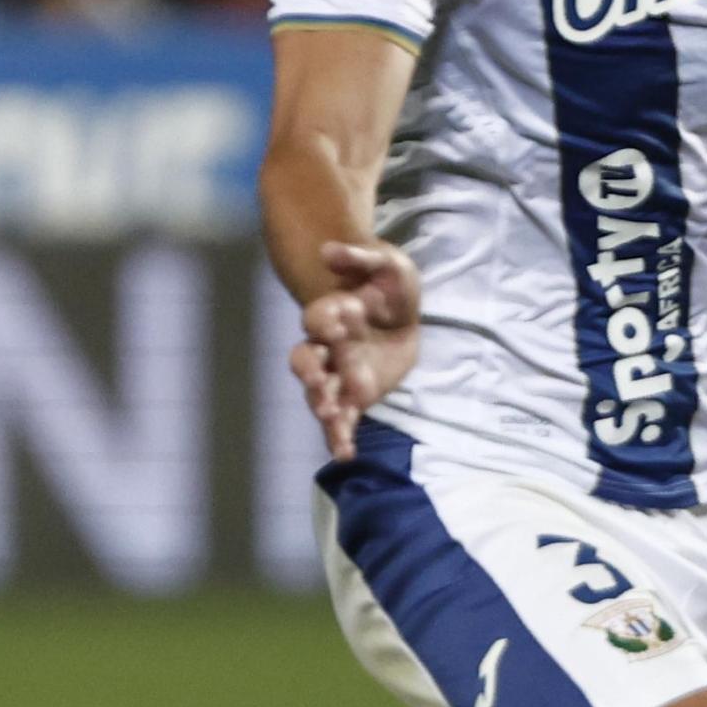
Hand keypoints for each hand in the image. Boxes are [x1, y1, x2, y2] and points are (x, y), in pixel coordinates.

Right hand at [290, 240, 420, 461]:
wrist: (400, 310)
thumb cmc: (388, 285)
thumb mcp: (387, 263)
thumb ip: (360, 257)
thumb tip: (330, 252)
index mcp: (332, 314)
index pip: (318, 319)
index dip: (325, 320)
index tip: (341, 319)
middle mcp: (328, 347)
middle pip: (306, 360)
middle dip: (310, 371)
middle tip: (321, 380)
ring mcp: (339, 374)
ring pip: (319, 392)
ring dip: (321, 405)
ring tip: (329, 416)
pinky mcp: (356, 396)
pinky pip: (344, 419)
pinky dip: (340, 436)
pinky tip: (344, 454)